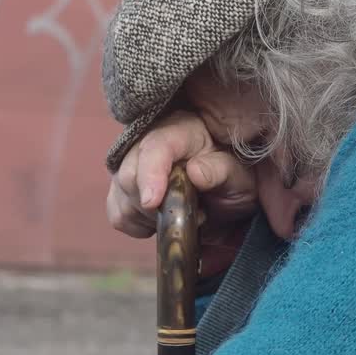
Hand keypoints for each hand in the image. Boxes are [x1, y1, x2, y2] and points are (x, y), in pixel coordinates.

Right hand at [107, 110, 257, 276]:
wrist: (229, 191)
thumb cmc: (234, 178)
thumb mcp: (238, 174)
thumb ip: (219, 171)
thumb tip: (194, 172)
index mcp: (180, 129)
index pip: (155, 147)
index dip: (150, 174)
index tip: (153, 202)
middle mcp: (149, 142)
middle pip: (129, 175)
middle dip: (157, 206)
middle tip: (195, 215)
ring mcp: (133, 165)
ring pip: (121, 197)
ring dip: (150, 217)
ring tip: (183, 214)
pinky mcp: (125, 189)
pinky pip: (118, 213)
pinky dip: (137, 225)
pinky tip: (162, 221)